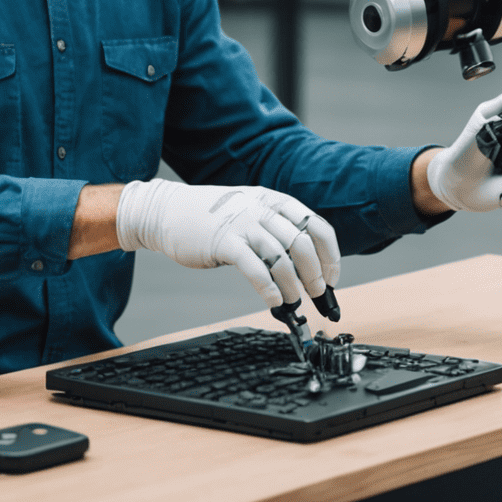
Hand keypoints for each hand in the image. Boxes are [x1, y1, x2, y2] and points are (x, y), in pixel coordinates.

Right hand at [115, 180, 340, 308]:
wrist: (169, 211)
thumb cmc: (212, 218)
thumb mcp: (250, 211)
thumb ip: (274, 228)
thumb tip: (304, 264)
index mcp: (274, 200)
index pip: (316, 225)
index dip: (330, 254)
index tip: (332, 277)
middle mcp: (262, 209)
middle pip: (302, 243)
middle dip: (315, 274)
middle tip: (317, 294)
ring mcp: (243, 224)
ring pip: (281, 257)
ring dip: (293, 285)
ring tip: (294, 301)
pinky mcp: (224, 242)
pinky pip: (254, 267)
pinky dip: (268, 287)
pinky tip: (273, 300)